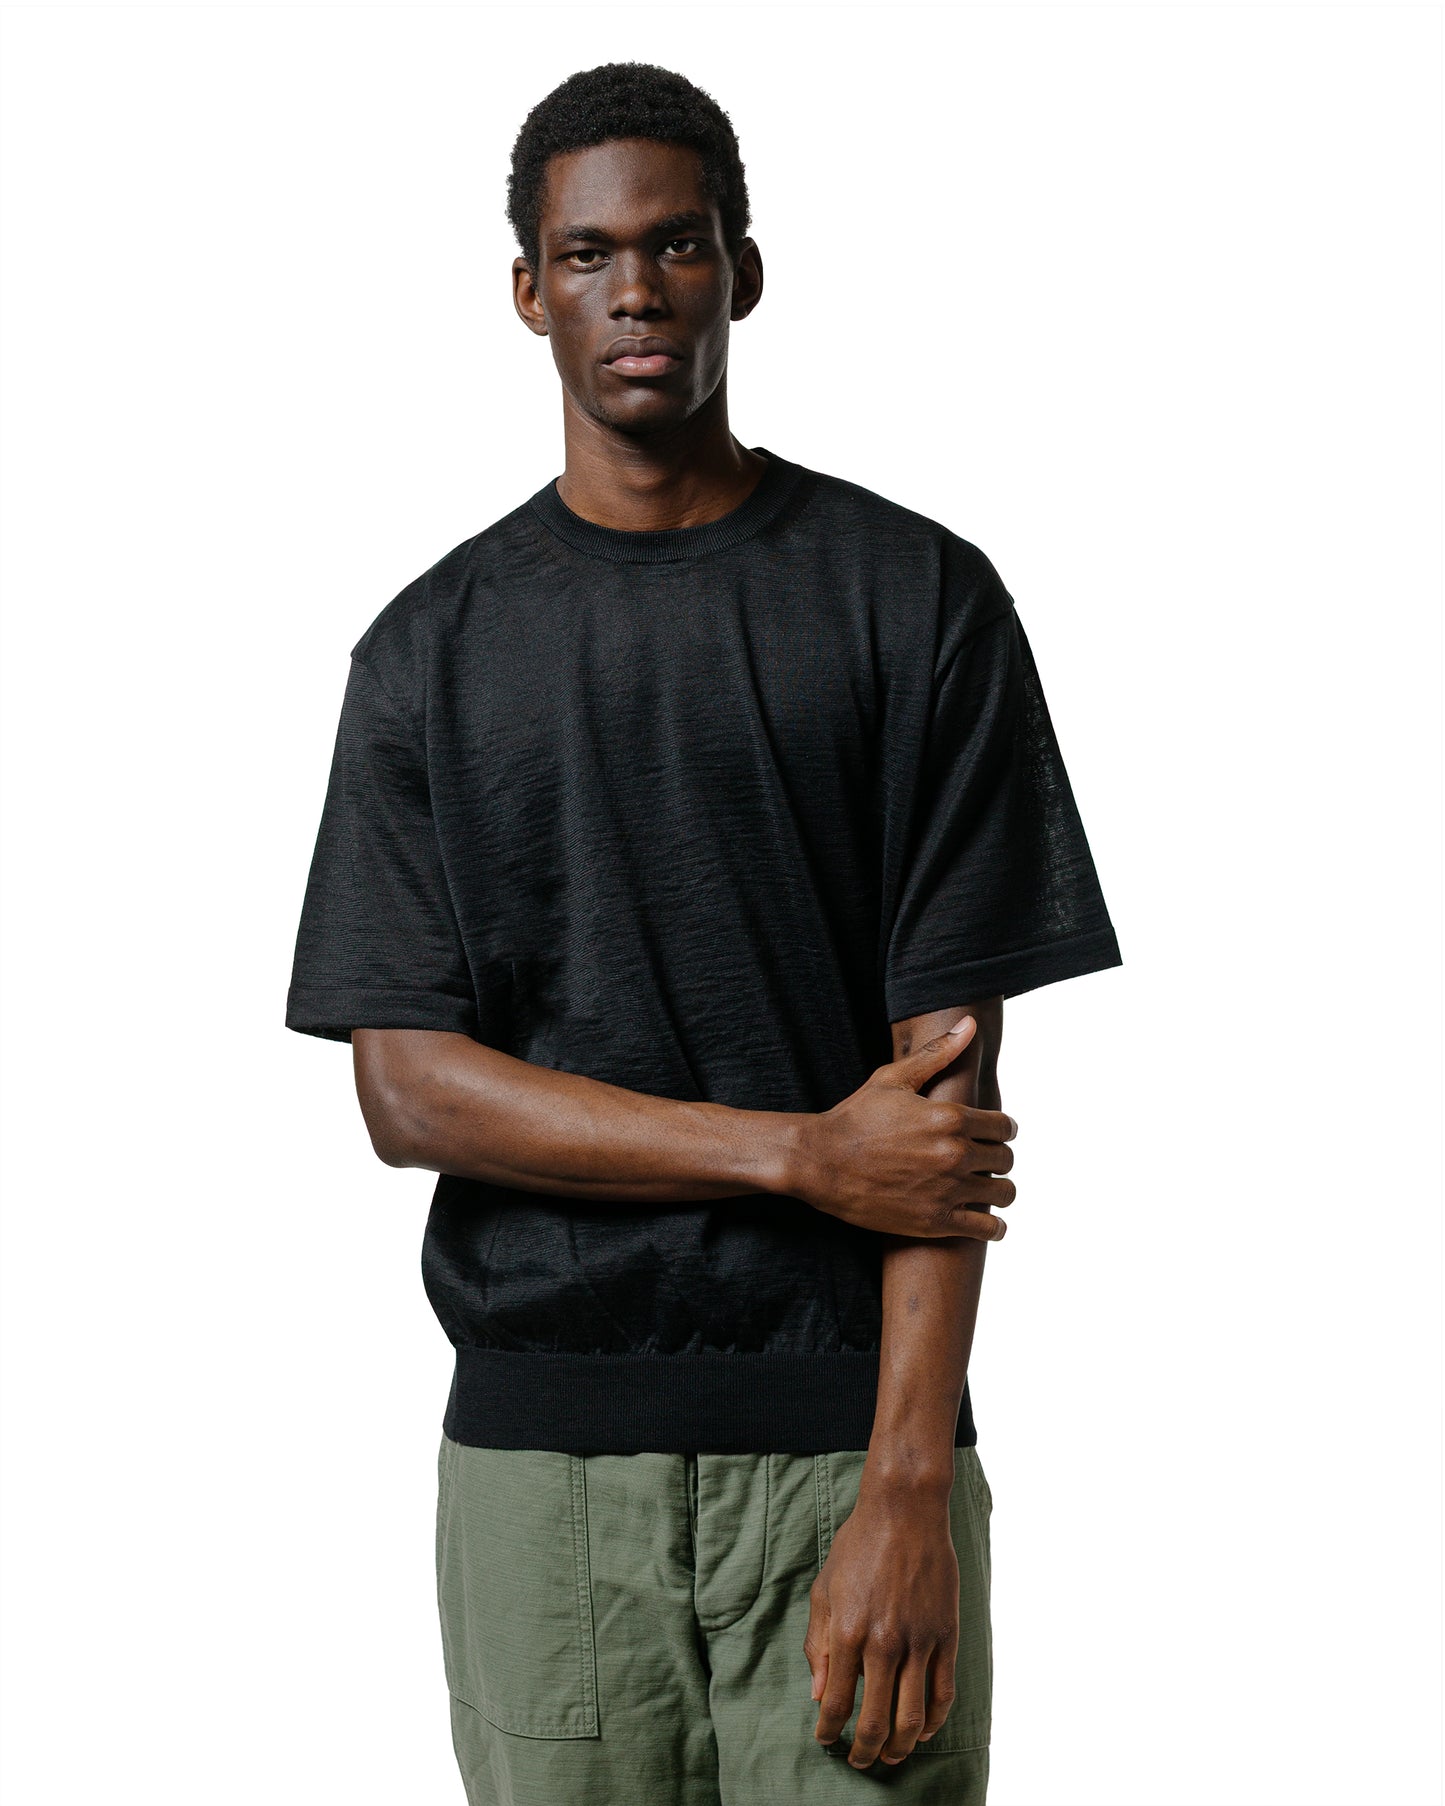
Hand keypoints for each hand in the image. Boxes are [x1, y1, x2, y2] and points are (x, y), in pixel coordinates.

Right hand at [787, 1017, 1016, 1239]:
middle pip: (1006, 1159)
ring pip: (1003, 1194)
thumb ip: (937, 1053)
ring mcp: (946, 1190)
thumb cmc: (855, 1117)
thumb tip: (969, 1025)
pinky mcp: (934, 1221)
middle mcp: (954, 1153)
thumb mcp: (893, 1079)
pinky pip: (986, 1229)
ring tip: (988, 1189)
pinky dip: (994, 1228)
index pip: (1006, 1126)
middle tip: (986, 1162)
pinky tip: (988, 1223)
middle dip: (999, 1158)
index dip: (1003, 1129)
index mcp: (951, 1117)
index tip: (995, 1134)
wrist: (821, 1162)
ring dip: (1000, 1191)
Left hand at [804, 1476, 960, 1766]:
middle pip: (875, 1721)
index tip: (826, 1741)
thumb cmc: (859, 1547)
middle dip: (864, 1751)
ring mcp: (919, 1641)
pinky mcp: (946, 1635)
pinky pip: (943, 1693)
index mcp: (848, 1632)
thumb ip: (819, 1644)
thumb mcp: (824, 1590)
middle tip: (858, 1762)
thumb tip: (819, 1693)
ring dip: (900, 1747)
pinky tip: (923, 1732)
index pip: (837, 1703)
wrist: (905, 1511)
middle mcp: (884, 1643)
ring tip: (890, 1755)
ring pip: (913, 1718)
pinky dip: (934, 1721)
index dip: (829, 1731)